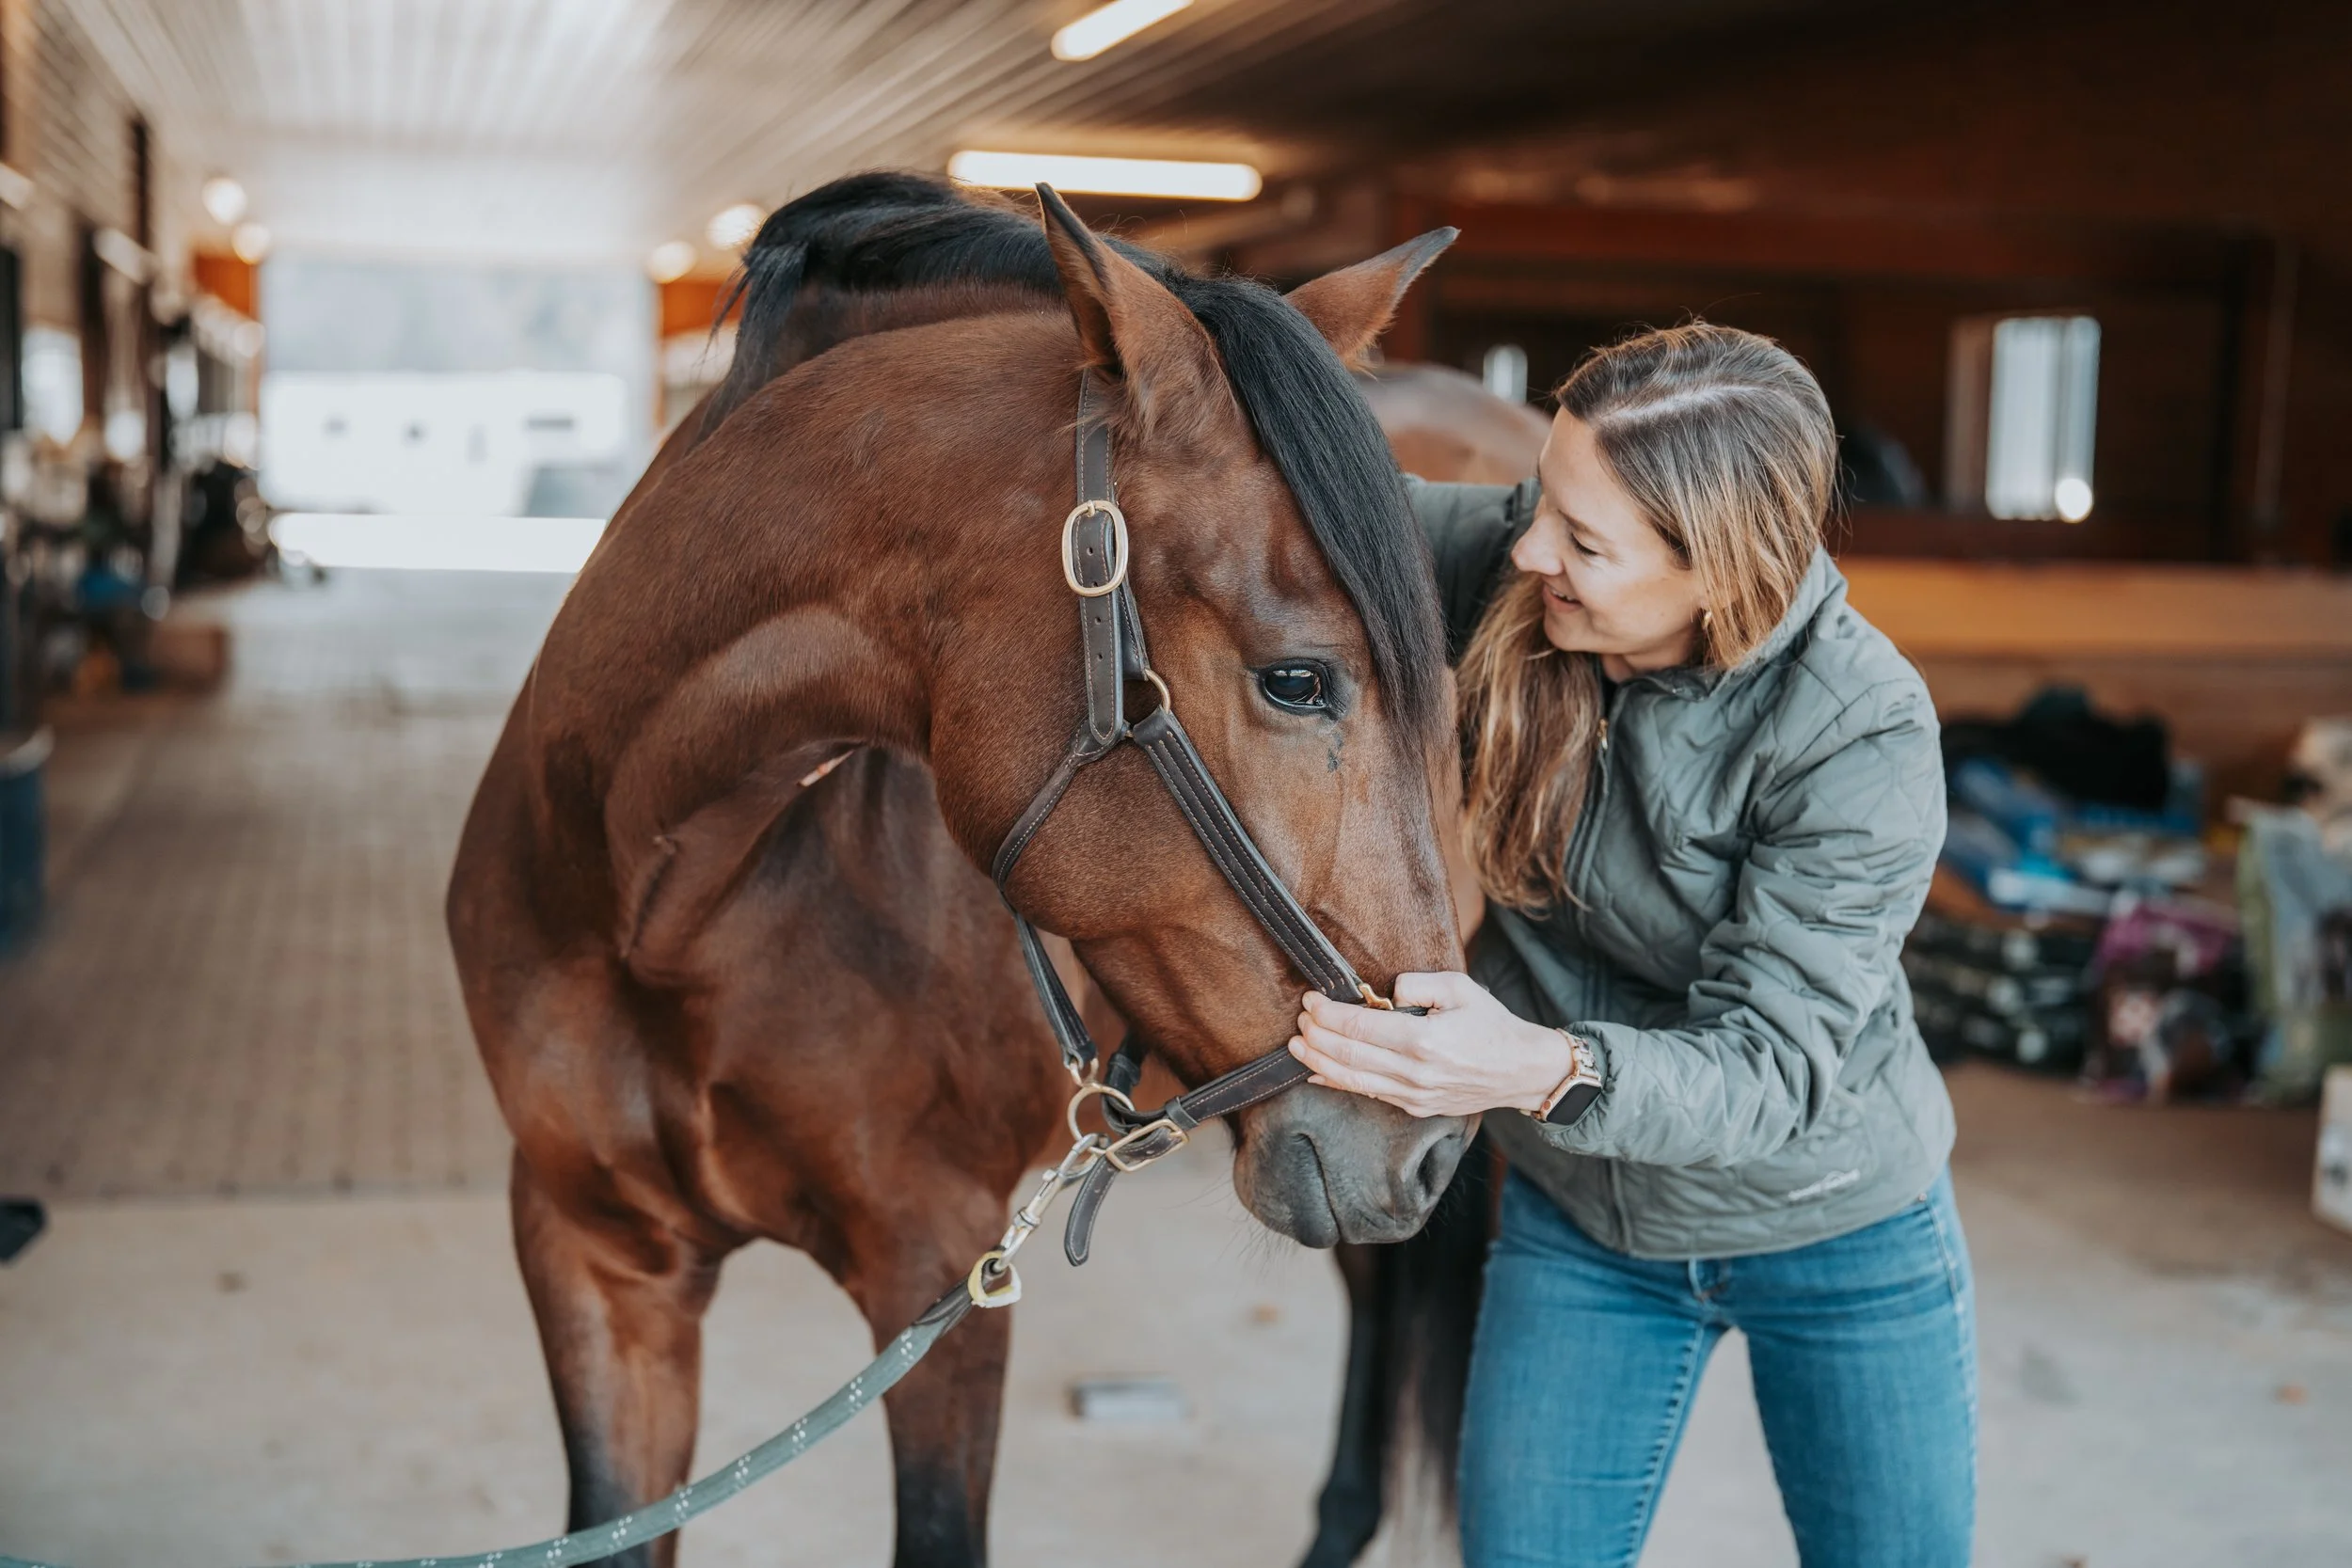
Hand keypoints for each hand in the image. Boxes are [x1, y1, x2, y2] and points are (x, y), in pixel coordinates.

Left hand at [1288, 972, 1572, 1119]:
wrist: (1521, 1071)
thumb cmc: (1492, 1024)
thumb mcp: (1459, 988)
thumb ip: (1416, 985)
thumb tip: (1383, 994)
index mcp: (1424, 1040)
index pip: (1360, 1028)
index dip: (1329, 1014)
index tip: (1311, 1000)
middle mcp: (1415, 1072)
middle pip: (1349, 1056)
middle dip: (1316, 1036)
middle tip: (1299, 1020)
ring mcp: (1414, 1095)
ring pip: (1353, 1080)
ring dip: (1318, 1061)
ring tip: (1296, 1046)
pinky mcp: (1416, 1107)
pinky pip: (1368, 1094)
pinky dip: (1337, 1083)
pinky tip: (1317, 1073)